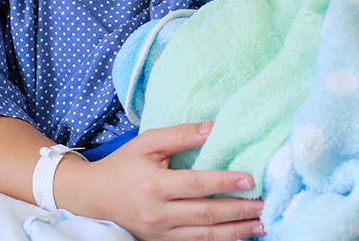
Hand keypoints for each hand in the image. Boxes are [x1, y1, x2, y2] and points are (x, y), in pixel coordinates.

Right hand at [56, 122, 264, 240]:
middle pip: (204, 214)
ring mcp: (159, 232)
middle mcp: (157, 213)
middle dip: (237, 211)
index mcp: (154, 185)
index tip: (250, 179)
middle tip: (263, 204)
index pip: (196, 185)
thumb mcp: (148, 142)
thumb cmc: (124, 164)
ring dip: (234, 232)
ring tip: (259, 224)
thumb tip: (213, 128)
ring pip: (203, 236)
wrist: (94, 196)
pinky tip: (237, 235)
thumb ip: (180, 135)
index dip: (224, 182)